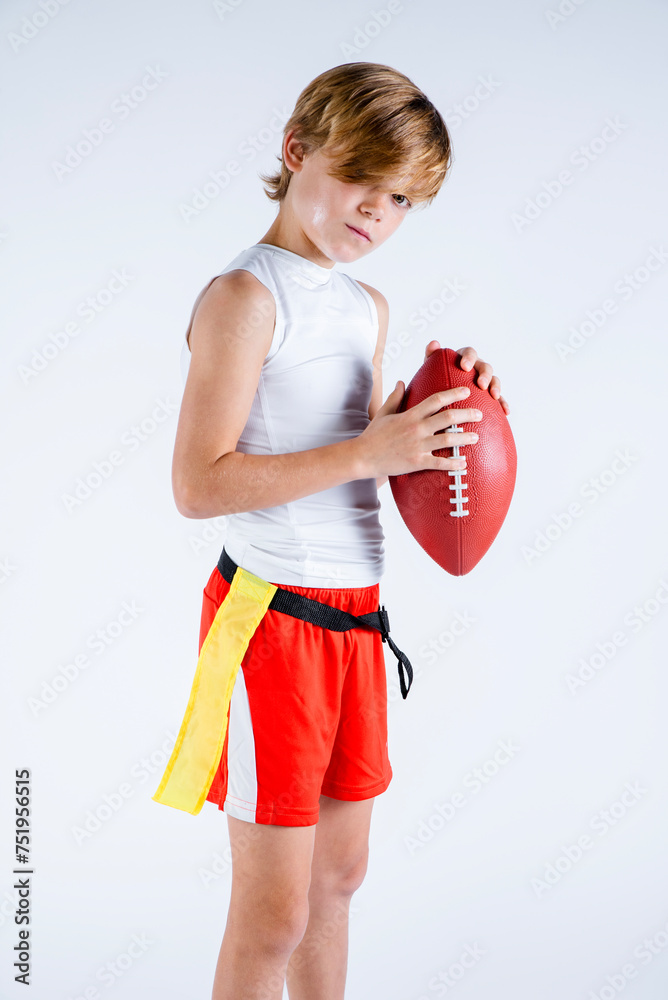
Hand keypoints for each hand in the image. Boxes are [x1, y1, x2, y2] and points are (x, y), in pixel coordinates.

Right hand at [356, 381, 481, 479]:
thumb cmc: (373, 435)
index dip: (453, 394)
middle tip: (479, 413)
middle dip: (466, 414)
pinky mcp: (417, 462)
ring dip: (464, 438)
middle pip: (447, 418)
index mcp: (410, 415)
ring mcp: (417, 446)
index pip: (436, 400)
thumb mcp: (384, 413)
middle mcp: (416, 429)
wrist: (363, 457)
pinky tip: (463, 463)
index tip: (466, 391)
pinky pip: (439, 463)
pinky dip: (453, 463)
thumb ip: (395, 397)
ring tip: (476, 437)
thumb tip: (402, 382)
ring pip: (448, 440)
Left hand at [424, 341, 509, 414]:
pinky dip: (503, 403)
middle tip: (480, 384)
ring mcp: (485, 380)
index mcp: (464, 358)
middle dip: (485, 375)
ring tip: (494, 396)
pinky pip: (499, 398)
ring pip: (494, 380)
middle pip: (485, 366)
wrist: (442, 397)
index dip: (469, 358)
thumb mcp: (430, 368)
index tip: (464, 367)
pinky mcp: (490, 394)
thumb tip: (434, 343)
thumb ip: (431, 356)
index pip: (469, 353)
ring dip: (496, 386)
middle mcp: (477, 367)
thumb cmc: (435, 380)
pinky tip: (505, 412)